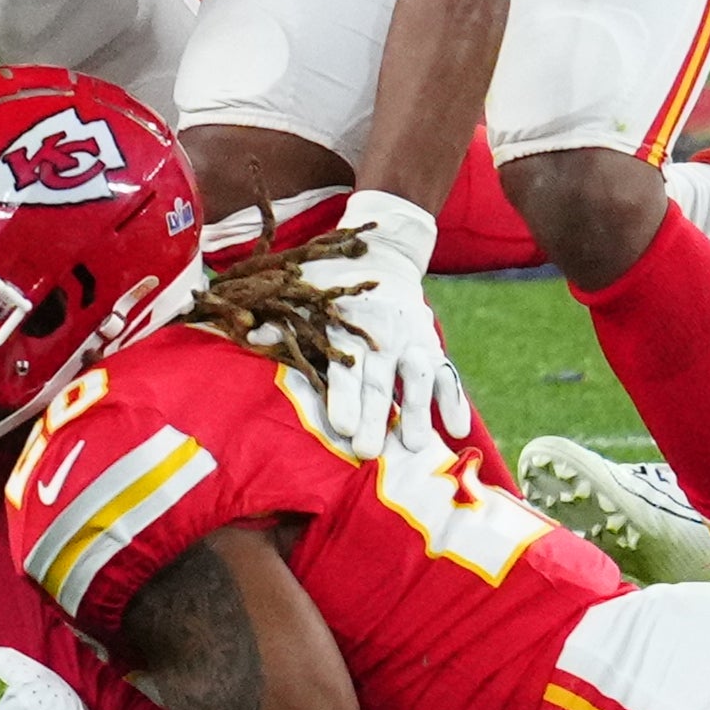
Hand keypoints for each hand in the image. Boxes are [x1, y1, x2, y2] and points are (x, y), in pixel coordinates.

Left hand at [296, 190, 470, 458]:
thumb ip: (283, 318)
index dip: (342, 396)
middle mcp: (383, 335)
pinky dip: (454, 400)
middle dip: (373, 417)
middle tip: (367, 452)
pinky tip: (456, 430)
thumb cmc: (331, 281)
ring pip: (417, 377)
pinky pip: (449, 374)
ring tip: (414, 445)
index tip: (340, 426)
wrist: (384, 257)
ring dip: (417, 411)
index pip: (343, 365)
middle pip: (379, 380)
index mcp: (347, 325)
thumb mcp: (304, 290)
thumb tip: (252, 336)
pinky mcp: (434, 347)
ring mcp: (413, 341)